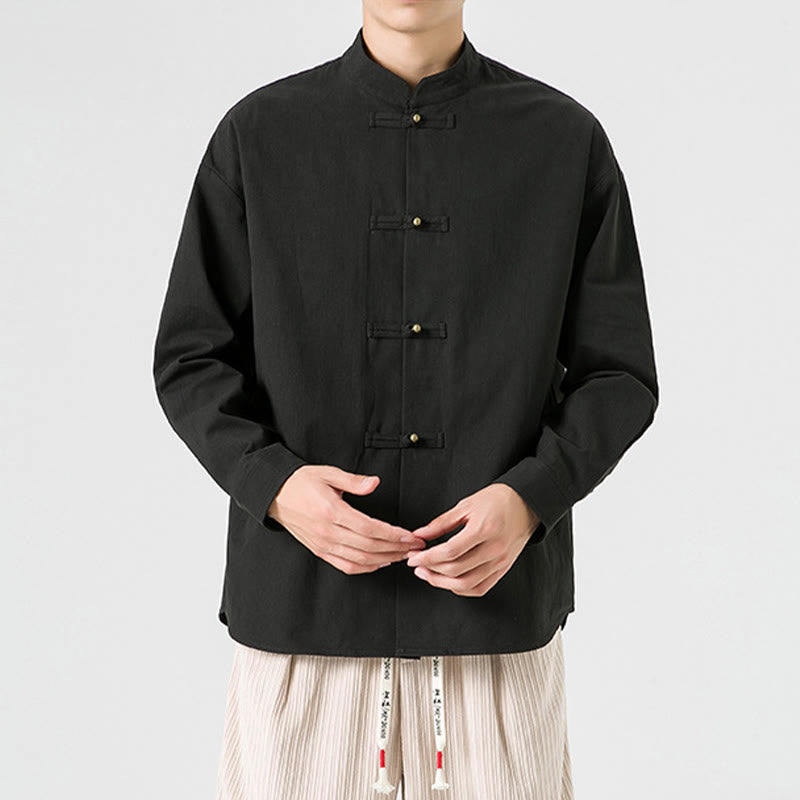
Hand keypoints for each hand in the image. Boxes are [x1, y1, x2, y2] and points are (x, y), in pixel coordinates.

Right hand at [268, 465, 426, 574]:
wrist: (275, 495)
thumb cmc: (301, 482)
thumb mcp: (328, 473)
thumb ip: (354, 481)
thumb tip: (375, 483)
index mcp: (331, 511)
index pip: (369, 528)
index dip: (393, 534)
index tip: (410, 536)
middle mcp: (327, 531)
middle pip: (369, 547)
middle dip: (396, 549)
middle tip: (414, 547)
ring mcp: (323, 544)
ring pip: (360, 560)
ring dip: (385, 560)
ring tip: (403, 555)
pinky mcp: (319, 551)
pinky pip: (346, 565)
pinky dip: (366, 567)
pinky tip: (380, 562)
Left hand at [404, 483, 540, 596]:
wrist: (526, 503)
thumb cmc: (497, 500)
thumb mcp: (466, 505)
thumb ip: (441, 523)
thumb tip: (419, 535)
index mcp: (484, 530)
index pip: (450, 552)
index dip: (427, 558)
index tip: (413, 558)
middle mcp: (494, 549)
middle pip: (456, 570)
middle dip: (431, 571)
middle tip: (416, 565)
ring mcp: (501, 562)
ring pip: (466, 584)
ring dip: (442, 583)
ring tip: (428, 574)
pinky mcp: (504, 569)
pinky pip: (480, 588)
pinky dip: (461, 589)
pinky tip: (449, 581)